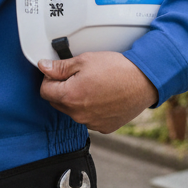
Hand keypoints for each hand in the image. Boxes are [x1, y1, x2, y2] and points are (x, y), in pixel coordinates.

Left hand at [38, 51, 157, 132]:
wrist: (143, 81)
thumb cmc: (116, 69)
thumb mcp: (84, 60)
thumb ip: (60, 67)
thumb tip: (43, 67)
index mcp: (70, 97)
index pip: (45, 91)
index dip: (49, 78)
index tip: (57, 71)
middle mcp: (79, 115)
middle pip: (57, 102)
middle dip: (61, 89)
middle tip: (75, 75)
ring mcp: (92, 123)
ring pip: (73, 111)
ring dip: (75, 100)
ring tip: (92, 84)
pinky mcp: (104, 127)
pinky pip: (88, 118)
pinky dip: (90, 108)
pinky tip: (101, 96)